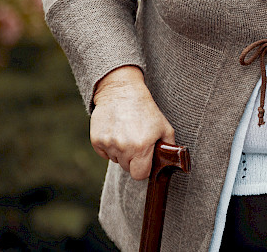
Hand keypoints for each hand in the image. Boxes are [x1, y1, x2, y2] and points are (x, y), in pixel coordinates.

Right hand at [90, 66, 174, 180]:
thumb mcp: (164, 127)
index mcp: (142, 147)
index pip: (140, 175)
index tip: (146, 161)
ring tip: (127, 134)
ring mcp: (108, 144)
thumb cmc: (146, 110)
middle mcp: (124, 147)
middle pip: (127, 168)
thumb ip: (169, 147)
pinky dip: (110, 147)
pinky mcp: (96, 141)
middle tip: (137, 143)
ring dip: (121, 153)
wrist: (122, 92)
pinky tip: (117, 132)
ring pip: (116, 160)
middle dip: (133, 160)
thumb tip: (170, 163)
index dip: (144, 169)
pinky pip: (104, 154)